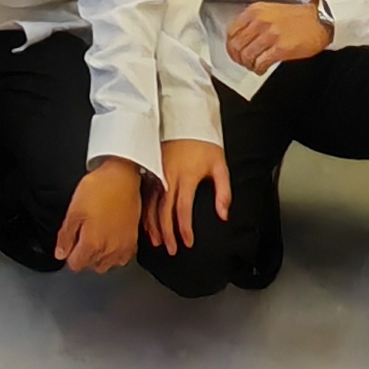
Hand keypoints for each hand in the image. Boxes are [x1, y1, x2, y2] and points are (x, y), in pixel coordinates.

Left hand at [55, 157, 143, 272]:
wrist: (123, 177)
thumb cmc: (99, 189)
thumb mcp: (74, 210)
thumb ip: (65, 236)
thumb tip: (60, 254)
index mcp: (92, 245)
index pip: (75, 265)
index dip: (69, 252)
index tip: (71, 241)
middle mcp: (109, 251)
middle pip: (90, 265)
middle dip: (84, 254)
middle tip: (84, 233)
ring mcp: (123, 248)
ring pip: (106, 264)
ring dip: (99, 255)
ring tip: (97, 234)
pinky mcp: (133, 242)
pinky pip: (121, 258)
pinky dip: (114, 253)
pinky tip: (110, 237)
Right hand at [149, 141, 229, 255]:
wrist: (186, 119)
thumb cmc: (204, 143)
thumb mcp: (220, 166)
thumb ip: (223, 192)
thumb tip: (223, 215)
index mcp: (186, 176)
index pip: (183, 209)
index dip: (185, 229)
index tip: (188, 242)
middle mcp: (168, 176)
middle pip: (164, 211)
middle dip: (167, 233)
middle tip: (171, 249)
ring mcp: (157, 172)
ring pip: (151, 204)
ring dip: (153, 225)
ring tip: (157, 241)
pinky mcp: (151, 169)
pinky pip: (145, 194)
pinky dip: (144, 210)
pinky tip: (146, 221)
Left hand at [223, 0, 328, 73]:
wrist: (319, 20)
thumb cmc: (298, 17)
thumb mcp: (270, 11)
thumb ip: (254, 21)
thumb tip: (242, 38)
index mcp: (256, 11)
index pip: (231, 31)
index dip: (230, 46)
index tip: (234, 53)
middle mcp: (260, 21)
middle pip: (236, 45)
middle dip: (238, 58)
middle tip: (244, 63)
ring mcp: (270, 34)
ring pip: (247, 55)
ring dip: (249, 65)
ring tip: (254, 66)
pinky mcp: (280, 48)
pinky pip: (260, 62)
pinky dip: (258, 69)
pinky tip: (262, 69)